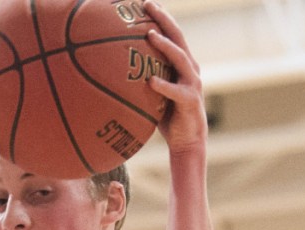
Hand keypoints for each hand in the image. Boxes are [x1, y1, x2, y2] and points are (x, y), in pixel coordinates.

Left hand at [144, 0, 207, 154]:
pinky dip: (164, 86)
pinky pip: (176, 91)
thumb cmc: (167, 117)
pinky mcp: (190, 100)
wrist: (187, 141)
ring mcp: (192, 83)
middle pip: (178, 38)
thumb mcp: (152, 95)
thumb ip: (141, 81)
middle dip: (164, 19)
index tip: (145, 3)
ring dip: (165, 46)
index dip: (161, 18)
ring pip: (180, 58)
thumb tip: (112, 76)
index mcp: (181, 65)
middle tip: (148, 5)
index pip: (172, 36)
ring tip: (149, 35)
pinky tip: (150, 81)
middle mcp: (190, 69)